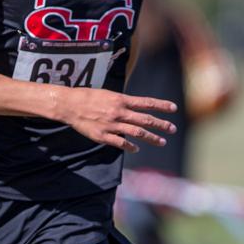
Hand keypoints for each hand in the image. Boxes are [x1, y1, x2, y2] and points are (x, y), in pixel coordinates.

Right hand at [54, 87, 176, 151]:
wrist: (70, 105)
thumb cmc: (88, 97)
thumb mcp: (108, 94)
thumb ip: (122, 102)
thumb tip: (135, 107)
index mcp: (121, 100)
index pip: (146, 102)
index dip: (161, 106)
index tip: (173, 108)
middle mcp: (119, 112)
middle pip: (145, 119)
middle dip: (161, 124)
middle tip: (172, 129)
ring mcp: (112, 125)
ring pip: (137, 133)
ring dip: (151, 138)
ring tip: (161, 141)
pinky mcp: (103, 136)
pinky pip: (120, 143)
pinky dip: (130, 146)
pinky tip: (136, 148)